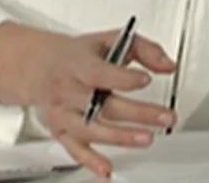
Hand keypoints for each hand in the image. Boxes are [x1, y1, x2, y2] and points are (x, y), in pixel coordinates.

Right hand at [0, 22, 175, 178]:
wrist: (39, 68)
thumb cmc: (78, 55)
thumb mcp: (111, 40)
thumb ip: (144, 49)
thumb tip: (168, 65)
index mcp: (78, 64)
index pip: (99, 73)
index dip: (122, 78)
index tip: (145, 80)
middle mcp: (67, 90)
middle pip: (100, 105)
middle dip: (136, 113)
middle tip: (164, 117)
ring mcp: (63, 113)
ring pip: (90, 130)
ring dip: (120, 137)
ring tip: (147, 138)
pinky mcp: (61, 131)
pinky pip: (74, 149)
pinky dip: (91, 161)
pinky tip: (107, 168)